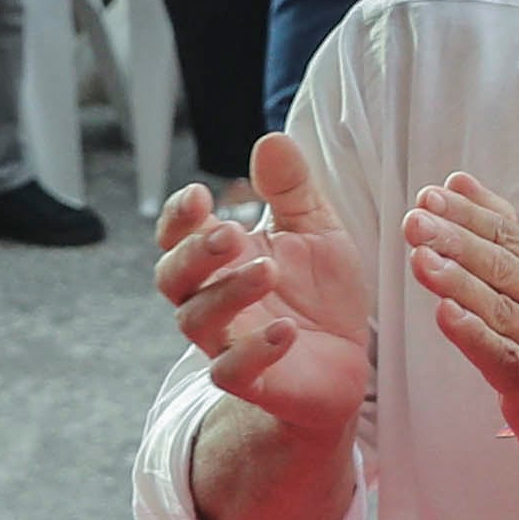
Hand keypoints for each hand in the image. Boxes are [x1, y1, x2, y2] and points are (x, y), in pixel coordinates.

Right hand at [154, 134, 370, 440]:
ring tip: (267, 269)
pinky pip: (233, 372)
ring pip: (197, 320)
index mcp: (219, 261)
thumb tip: (272, 138)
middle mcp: (210, 300)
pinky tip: (285, 329)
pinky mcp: (253, 381)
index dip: (179, 218)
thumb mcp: (316, 231)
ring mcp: (226, 342)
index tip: (199, 195)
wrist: (345, 361)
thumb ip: (293, 191)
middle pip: (173, 277)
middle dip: (196, 253)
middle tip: (230, 232)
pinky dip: (254, 351)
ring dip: (229, 292)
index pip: (179, 236)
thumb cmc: (318, 292)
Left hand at [402, 172, 518, 469]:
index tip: (431, 195)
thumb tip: (460, 183)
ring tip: (421, 258)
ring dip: (458, 281)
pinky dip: (473, 334)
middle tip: (416, 220)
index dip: (469, 215)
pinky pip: (500, 353)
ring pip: (497, 306)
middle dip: (456, 239)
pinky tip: (446, 316)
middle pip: (501, 265)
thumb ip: (504, 233)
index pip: (508, 236)